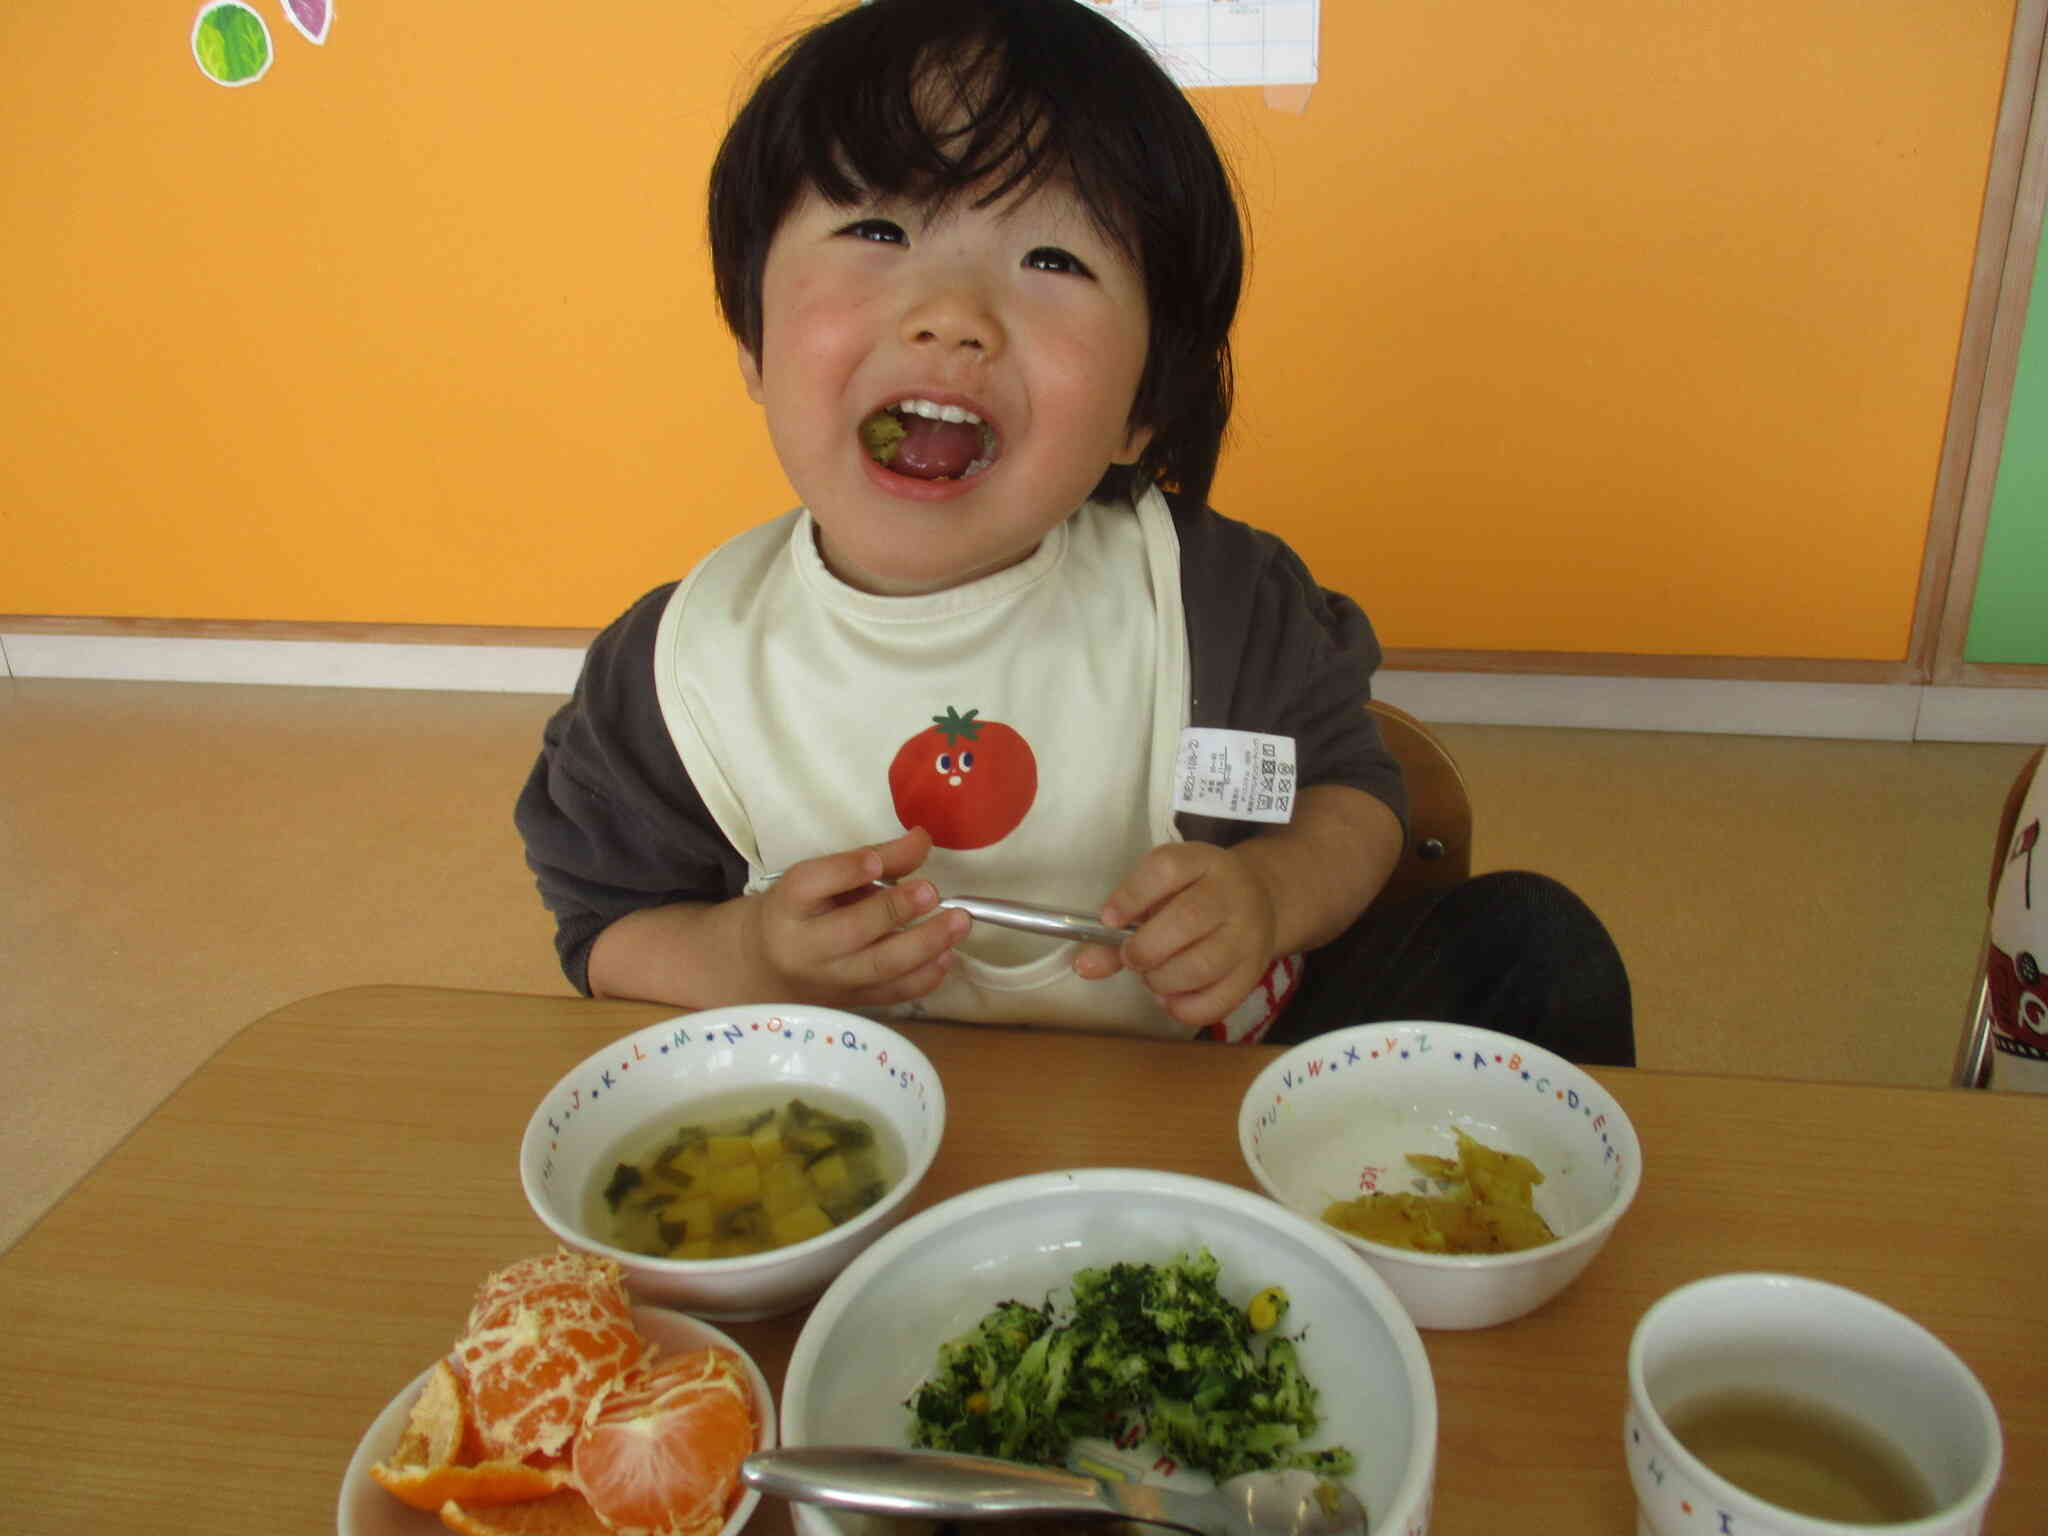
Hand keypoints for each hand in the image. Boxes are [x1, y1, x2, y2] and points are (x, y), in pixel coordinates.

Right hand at [743, 827, 968, 1007]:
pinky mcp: (854, 1002)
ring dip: (925, 944)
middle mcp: (806, 946)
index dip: (845, 871)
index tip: (875, 859)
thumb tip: (922, 839)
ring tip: (958, 922)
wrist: (769, 967)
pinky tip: (948, 955)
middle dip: (895, 910)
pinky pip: (894, 993)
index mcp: (790, 904)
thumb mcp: (824, 877)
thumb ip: (875, 857)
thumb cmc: (803, 911)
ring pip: (879, 967)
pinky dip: (926, 976)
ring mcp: (832, 980)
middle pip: (850, 931)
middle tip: (931, 891)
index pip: (811, 885)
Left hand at [1072, 841, 1278, 1027]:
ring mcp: (1248, 934)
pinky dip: (1184, 1007)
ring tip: (1151, 977)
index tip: (1109, 920)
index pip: (1166, 868)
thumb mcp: (1162, 893)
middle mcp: (1230, 894)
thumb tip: (1083, 966)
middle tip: (1132, 957)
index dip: (1132, 896)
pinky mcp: (1255, 972)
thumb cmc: (1195, 896)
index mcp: (1202, 862)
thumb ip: (1121, 926)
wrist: (1260, 901)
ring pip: (1203, 964)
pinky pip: (1219, 1001)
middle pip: (1187, 919)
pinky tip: (1170, 998)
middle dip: (1146, 948)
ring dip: (1163, 980)